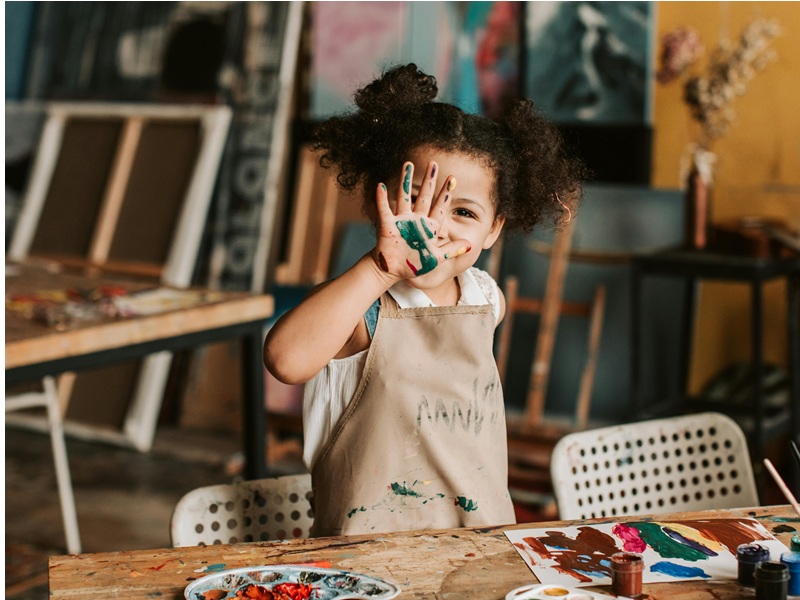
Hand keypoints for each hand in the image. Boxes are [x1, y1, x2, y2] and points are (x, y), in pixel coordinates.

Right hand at [373, 161, 469, 279]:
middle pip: (424, 196)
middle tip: (433, 163)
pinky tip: (381, 186)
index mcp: (429, 227)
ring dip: (406, 181)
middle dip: (429, 181)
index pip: (440, 207)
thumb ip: (452, 250)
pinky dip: (382, 198)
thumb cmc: (415, 264)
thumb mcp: (436, 258)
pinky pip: (384, 210)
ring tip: (408, 164)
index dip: (446, 194)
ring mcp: (402, 221)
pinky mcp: (387, 225)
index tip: (452, 179)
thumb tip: (470, 245)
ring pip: (404, 197)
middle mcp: (416, 220)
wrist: (394, 271)